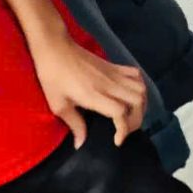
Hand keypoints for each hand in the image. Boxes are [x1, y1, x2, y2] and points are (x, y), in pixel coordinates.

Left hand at [31, 36, 146, 146]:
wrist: (55, 48)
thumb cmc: (52, 77)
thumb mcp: (58, 105)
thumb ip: (74, 124)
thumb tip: (80, 144)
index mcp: (93, 95)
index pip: (120, 112)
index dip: (123, 129)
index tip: (117, 141)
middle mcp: (108, 84)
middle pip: (137, 102)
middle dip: (136, 120)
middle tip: (125, 130)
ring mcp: (113, 73)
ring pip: (140, 89)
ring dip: (141, 105)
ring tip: (131, 116)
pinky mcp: (114, 66)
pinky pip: (136, 75)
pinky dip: (139, 87)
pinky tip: (131, 96)